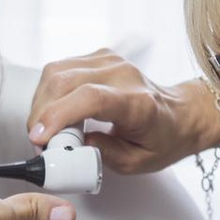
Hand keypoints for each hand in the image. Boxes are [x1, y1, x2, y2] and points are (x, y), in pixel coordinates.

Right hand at [27, 50, 219, 173]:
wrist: (180, 113)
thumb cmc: (163, 138)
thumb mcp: (137, 162)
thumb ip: (104, 155)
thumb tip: (74, 146)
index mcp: (138, 102)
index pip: (91, 98)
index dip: (58, 115)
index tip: (39, 138)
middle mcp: (122, 74)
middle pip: (64, 82)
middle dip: (40, 115)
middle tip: (40, 142)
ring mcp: (109, 61)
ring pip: (55, 73)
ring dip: (41, 104)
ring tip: (47, 128)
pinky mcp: (98, 57)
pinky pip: (59, 70)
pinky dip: (48, 93)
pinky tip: (55, 111)